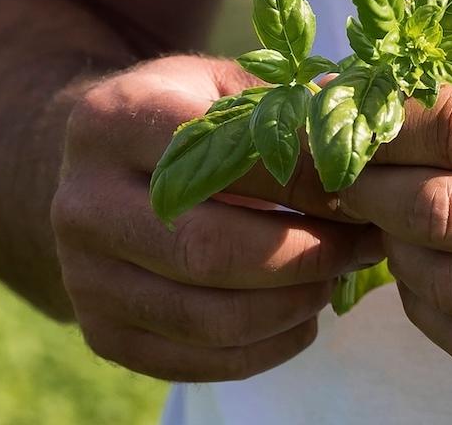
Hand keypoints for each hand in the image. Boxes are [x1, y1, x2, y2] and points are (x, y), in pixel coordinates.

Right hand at [51, 55, 380, 380]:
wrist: (100, 175)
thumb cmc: (177, 122)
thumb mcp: (218, 89)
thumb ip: (285, 109)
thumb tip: (369, 136)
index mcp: (114, 121)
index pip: (226, 160)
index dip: (308, 182)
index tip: (365, 192)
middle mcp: (83, 203)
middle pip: (213, 251)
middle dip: (309, 254)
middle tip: (364, 243)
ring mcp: (84, 276)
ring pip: (209, 317)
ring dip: (295, 305)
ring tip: (338, 275)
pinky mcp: (101, 332)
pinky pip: (196, 362)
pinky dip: (267, 348)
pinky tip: (301, 316)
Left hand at [339, 41, 451, 379]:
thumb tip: (393, 86)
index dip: (385, 122)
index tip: (343, 114)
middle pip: (442, 210)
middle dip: (369, 187)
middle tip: (347, 169)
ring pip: (447, 282)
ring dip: (392, 246)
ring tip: (384, 216)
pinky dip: (422, 304)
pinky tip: (419, 270)